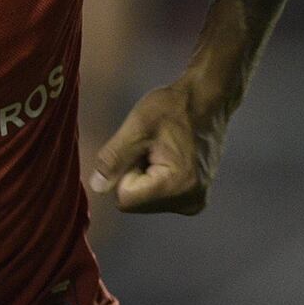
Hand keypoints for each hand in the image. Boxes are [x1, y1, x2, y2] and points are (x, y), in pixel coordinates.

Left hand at [89, 78, 226, 213]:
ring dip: (144, 176)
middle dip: (135, 175)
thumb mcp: (136, 128)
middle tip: (152, 147)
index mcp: (177, 187)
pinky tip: (168, 157)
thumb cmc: (172, 108)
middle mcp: (190, 203)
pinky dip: (156, 178)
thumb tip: (97, 187)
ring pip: (145, 200)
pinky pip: (157, 197)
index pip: (125, 199)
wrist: (206, 101)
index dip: (124, 172)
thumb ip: (113, 159)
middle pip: (136, 202)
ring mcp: (194, 203)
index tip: (141, 148)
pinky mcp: (194, 199)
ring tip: (161, 150)